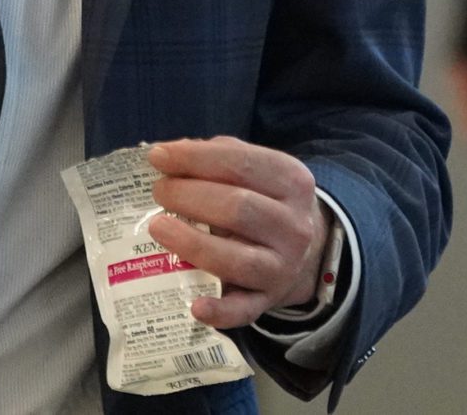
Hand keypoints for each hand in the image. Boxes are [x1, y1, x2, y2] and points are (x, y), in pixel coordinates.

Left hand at [145, 137, 327, 328]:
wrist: (308, 253)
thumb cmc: (268, 203)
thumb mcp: (260, 171)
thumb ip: (221, 157)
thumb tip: (172, 154)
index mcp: (292, 182)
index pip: (241, 164)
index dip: (195, 159)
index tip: (158, 157)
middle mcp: (293, 226)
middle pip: (238, 209)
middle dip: (190, 197)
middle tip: (158, 192)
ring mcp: (282, 268)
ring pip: (237, 260)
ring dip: (193, 244)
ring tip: (157, 227)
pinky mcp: (267, 301)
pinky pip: (244, 311)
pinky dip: (220, 311)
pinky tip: (195, 305)